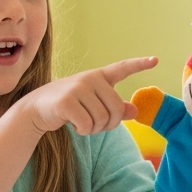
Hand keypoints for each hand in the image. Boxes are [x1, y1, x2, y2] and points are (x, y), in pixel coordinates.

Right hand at [18, 57, 157, 135]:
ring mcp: (78, 88)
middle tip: (95, 125)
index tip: (155, 60)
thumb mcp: (93, 105)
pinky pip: (87, 125)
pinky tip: (73, 125)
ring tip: (82, 123)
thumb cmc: (68, 107)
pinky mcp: (67, 101)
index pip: (122, 68)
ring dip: (94, 129)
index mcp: (98, 77)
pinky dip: (83, 131)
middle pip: (116, 109)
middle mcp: (90, 78)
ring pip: (102, 119)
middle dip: (109, 124)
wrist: (36, 109)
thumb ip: (114, 108)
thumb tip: (135, 111)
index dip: (139, 64)